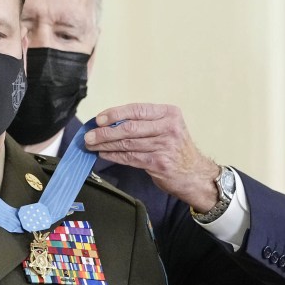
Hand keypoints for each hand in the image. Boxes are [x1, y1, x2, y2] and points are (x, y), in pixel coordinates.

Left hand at [84, 103, 219, 210]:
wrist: (194, 174)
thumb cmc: (175, 148)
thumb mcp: (166, 128)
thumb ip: (143, 123)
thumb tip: (108, 122)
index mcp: (169, 113)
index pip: (136, 109)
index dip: (115, 114)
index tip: (98, 119)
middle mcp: (168, 127)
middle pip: (129, 128)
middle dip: (105, 132)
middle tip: (89, 135)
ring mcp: (165, 146)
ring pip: (127, 143)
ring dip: (105, 145)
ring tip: (91, 145)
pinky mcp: (159, 163)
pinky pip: (130, 158)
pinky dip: (114, 155)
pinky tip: (103, 154)